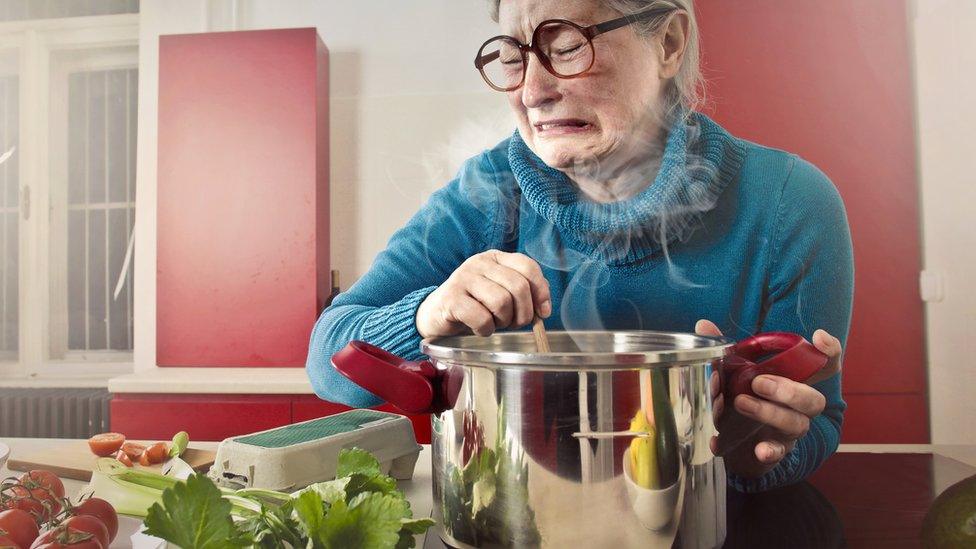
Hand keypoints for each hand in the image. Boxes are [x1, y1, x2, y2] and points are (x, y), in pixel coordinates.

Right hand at [416, 250, 551, 338]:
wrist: (436, 315)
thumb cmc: (474, 306)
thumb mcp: (500, 293)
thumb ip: (523, 293)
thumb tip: (544, 308)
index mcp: (495, 258)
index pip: (528, 267)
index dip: (541, 292)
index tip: (542, 313)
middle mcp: (479, 263)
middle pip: (518, 286)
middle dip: (523, 313)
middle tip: (514, 324)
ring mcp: (463, 278)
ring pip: (501, 302)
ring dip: (503, 321)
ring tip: (494, 324)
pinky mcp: (451, 298)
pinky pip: (482, 317)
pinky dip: (486, 329)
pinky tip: (479, 329)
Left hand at [696, 319, 842, 477]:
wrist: (731, 441)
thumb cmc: (740, 397)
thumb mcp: (731, 372)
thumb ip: (723, 350)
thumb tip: (704, 325)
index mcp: (793, 381)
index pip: (824, 366)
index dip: (829, 352)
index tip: (818, 338)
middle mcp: (798, 406)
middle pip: (814, 400)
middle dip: (789, 390)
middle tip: (758, 382)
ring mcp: (789, 430)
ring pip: (797, 424)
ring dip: (770, 413)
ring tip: (741, 403)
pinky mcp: (776, 450)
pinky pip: (780, 453)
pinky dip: (770, 451)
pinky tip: (758, 449)